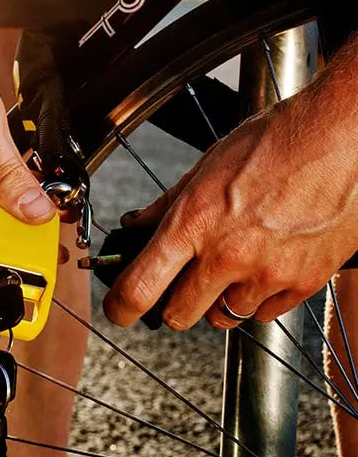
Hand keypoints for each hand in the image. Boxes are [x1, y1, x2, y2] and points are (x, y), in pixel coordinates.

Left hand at [103, 69, 357, 329]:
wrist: (340, 138)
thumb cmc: (276, 142)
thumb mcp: (207, 167)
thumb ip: (168, 205)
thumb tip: (137, 225)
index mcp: (193, 224)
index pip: (140, 287)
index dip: (121, 307)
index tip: (120, 310)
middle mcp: (226, 255)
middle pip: (179, 315)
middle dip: (173, 305)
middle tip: (179, 285)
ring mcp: (266, 274)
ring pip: (224, 318)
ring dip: (219, 300)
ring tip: (232, 264)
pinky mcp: (302, 283)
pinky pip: (265, 313)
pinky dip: (258, 298)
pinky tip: (263, 265)